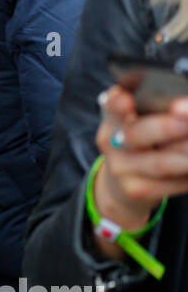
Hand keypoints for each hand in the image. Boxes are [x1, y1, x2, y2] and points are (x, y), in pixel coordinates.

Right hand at [94, 85, 187, 237]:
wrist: (123, 185)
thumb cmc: (142, 142)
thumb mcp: (141, 121)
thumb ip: (156, 109)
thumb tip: (182, 108)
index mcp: (113, 117)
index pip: (112, 107)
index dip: (118, 105)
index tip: (126, 101)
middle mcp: (111, 142)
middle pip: (137, 134)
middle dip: (167, 128)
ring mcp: (120, 169)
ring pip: (160, 163)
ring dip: (186, 154)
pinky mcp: (135, 190)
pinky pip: (170, 183)